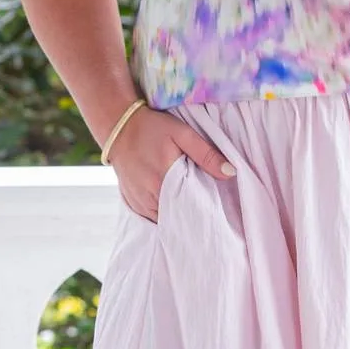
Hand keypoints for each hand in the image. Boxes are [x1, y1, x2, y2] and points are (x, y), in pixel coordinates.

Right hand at [110, 104, 237, 220]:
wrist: (119, 128)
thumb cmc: (153, 128)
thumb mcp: (183, 134)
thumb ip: (206, 154)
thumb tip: (230, 173)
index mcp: (164, 180)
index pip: (191, 209)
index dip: (204, 214)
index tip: (217, 215)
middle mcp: (149, 196)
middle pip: (178, 218)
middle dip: (192, 218)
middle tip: (206, 213)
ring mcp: (139, 202)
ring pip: (164, 220)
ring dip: (177, 218)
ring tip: (191, 210)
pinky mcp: (133, 203)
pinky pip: (152, 217)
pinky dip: (164, 215)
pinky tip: (173, 207)